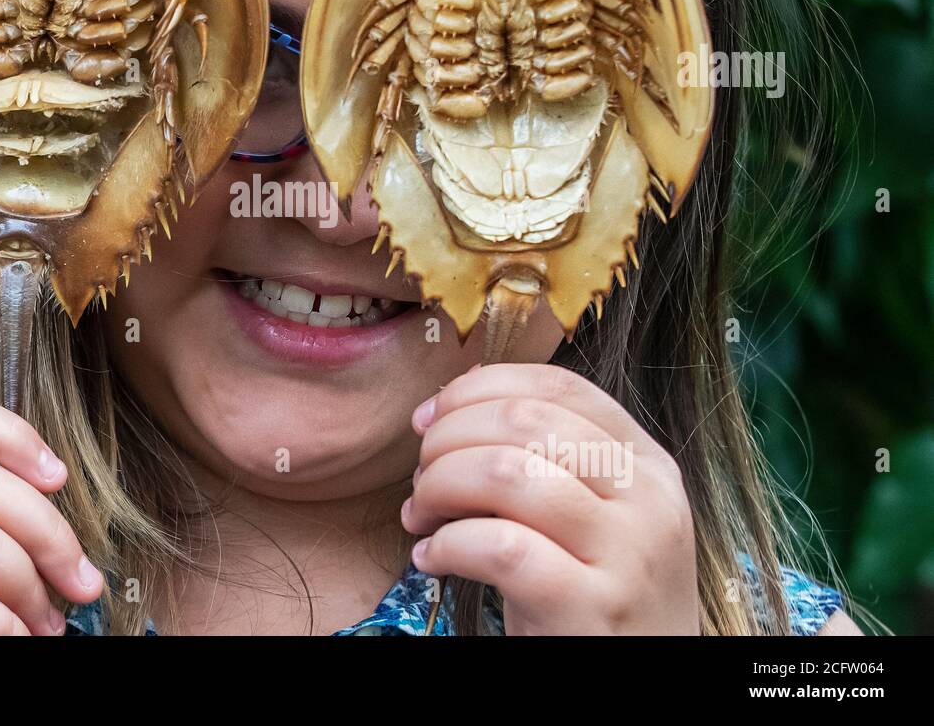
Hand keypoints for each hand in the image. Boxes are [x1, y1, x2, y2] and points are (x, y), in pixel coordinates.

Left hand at [403, 364, 699, 634]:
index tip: (428, 417)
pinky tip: (433, 559)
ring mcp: (627, 554)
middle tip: (422, 479)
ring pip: (506, 472)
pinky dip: (447, 545)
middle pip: (524, 420)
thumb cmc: (592, 593)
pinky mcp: (592, 608)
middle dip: (448, 439)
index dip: (477, 389)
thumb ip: (541, 456)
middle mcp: (648, 500)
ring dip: (440, 487)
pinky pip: (500, 548)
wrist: (639, 684)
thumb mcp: (588, 514)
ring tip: (422, 517)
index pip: (557, 386)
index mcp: (646, 463)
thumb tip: (454, 399)